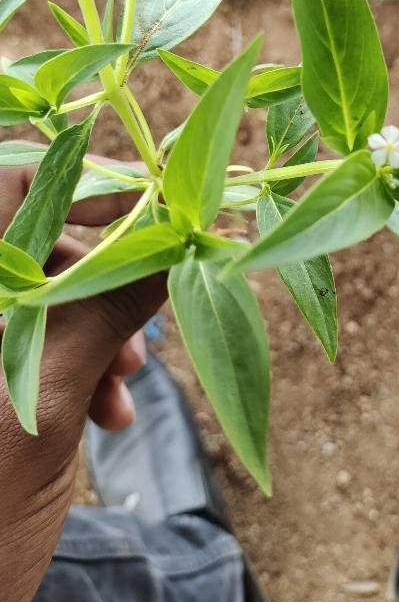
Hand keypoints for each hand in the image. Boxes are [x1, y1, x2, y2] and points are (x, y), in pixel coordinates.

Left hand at [0, 162, 165, 601]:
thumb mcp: (42, 406)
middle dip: (102, 275)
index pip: (13, 192)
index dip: (85, 190)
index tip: (152, 212)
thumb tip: (178, 248)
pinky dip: (84, 366)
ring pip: (49, 297)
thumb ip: (105, 313)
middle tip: (147, 309)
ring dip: (100, 328)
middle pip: (37, 245)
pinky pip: (46, 346)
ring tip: (126, 377)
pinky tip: (107, 411)